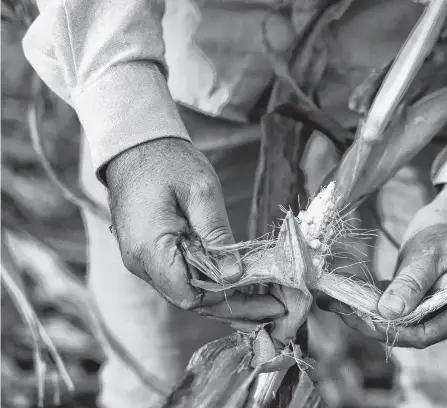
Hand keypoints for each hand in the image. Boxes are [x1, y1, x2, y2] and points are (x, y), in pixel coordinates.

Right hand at [105, 138, 284, 324]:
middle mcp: (141, 263)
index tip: (265, 300)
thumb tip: (235, 275)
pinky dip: (209, 285)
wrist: (133, 147)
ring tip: (263, 304)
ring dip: (224, 299)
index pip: (190, 295)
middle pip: (191, 300)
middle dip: (234, 308)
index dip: (228, 301)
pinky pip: (180, 278)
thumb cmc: (168, 162)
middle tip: (274, 310)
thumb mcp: (200, 190)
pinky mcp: (148, 254)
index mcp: (150, 249)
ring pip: (186, 292)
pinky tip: (236, 287)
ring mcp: (142, 261)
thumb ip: (217, 233)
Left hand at [321, 184, 446, 347]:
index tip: (362, 319)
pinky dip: (370, 298)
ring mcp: (430, 302)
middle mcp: (445, 312)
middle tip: (340, 308)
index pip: (423, 334)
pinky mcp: (416, 292)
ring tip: (334, 302)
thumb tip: (389, 312)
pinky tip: (346, 292)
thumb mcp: (430, 253)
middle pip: (406, 330)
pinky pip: (392, 301)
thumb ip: (412, 283)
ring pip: (395, 317)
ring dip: (366, 311)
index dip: (391, 332)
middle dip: (371, 322)